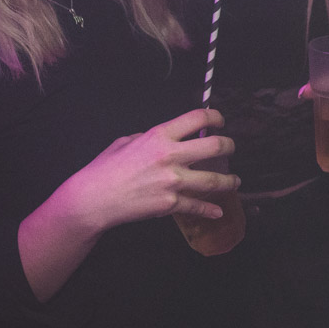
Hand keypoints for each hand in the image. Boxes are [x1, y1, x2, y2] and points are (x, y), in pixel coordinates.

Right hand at [62, 109, 239, 231]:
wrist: (94, 199)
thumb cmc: (104, 168)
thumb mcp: (125, 141)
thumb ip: (148, 138)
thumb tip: (163, 139)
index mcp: (159, 136)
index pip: (197, 118)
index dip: (215, 116)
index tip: (220, 121)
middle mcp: (170, 156)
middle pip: (214, 146)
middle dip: (229, 146)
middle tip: (231, 148)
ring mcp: (173, 181)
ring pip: (213, 180)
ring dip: (228, 181)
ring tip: (234, 181)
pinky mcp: (170, 204)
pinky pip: (196, 205)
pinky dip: (210, 209)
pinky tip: (218, 210)